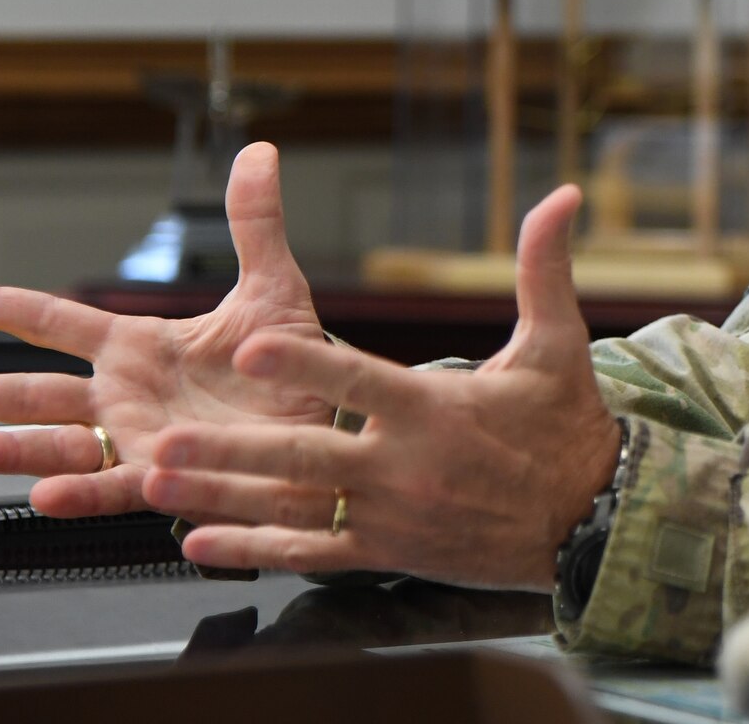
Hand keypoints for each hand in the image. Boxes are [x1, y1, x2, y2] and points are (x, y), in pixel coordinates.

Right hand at [0, 143, 335, 517]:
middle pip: (32, 395)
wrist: (332, 429)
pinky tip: (46, 493)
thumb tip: (259, 153)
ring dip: (6, 451)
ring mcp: (139, 443)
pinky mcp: (169, 483)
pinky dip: (83, 492)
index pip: (53, 322)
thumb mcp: (274, 290)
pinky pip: (117, 489)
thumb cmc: (295, 368)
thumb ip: (255, 225)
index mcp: (138, 349)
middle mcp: (126, 398)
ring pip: (57, 448)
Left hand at [142, 184, 622, 589]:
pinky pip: (311, 555)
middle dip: (230, 449)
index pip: (356, 379)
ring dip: (222, 494)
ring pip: (292, 508)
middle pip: (303, 456)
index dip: (302, 363)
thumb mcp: (558, 343)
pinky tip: (199, 541)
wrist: (590, 519)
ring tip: (158, 481)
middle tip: (165, 438)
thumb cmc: (566, 425)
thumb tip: (563, 193)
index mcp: (434, 407)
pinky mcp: (388, 554)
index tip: (248, 345)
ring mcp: (391, 515)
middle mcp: (404, 465)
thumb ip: (544, 267)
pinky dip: (254, 550)